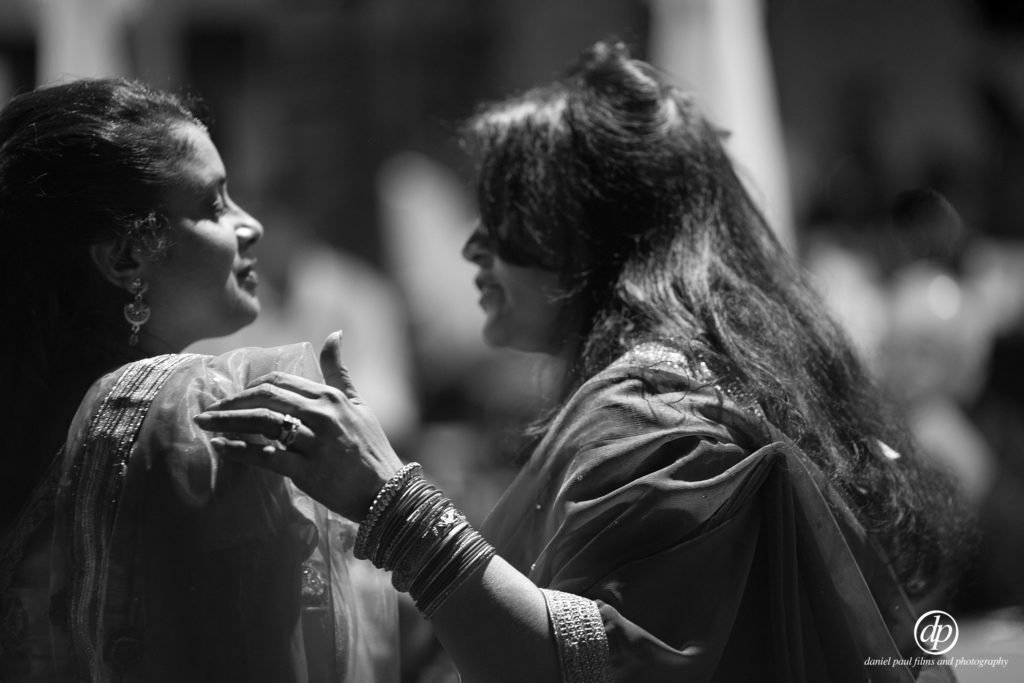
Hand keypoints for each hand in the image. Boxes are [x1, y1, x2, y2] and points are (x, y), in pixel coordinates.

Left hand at [193, 331, 402, 520]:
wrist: (387, 492)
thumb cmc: (371, 447)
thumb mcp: (358, 404)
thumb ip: (339, 371)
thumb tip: (334, 334)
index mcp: (330, 396)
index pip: (279, 380)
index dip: (249, 387)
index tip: (232, 398)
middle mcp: (321, 414)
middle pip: (264, 397)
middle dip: (230, 402)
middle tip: (207, 411)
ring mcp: (314, 442)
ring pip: (261, 424)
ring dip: (227, 422)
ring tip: (204, 425)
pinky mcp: (308, 471)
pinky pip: (266, 457)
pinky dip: (239, 451)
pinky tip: (221, 448)